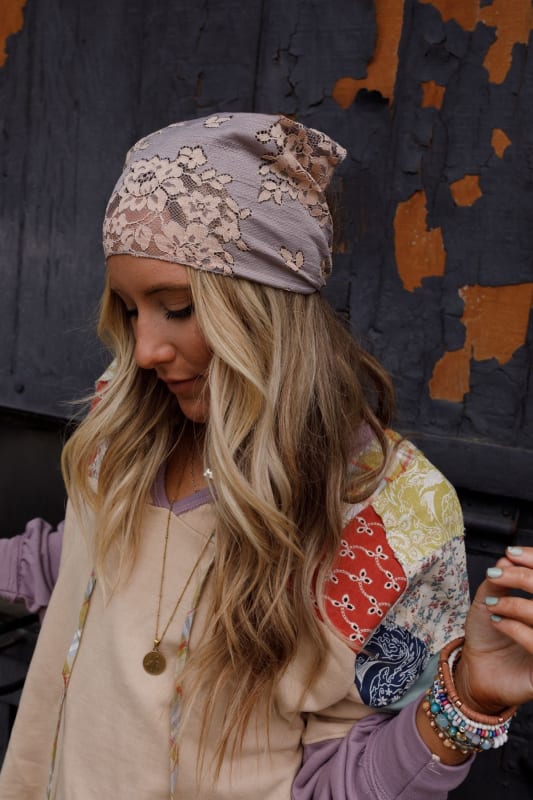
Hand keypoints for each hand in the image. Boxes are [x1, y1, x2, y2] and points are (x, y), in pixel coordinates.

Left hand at [455, 546, 532, 712]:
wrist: (476, 669)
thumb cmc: (487, 635)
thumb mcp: (489, 600)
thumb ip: (501, 580)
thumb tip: (508, 559)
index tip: (512, 554)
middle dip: (524, 578)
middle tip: (497, 575)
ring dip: (514, 604)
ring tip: (492, 604)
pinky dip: (514, 627)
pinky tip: (498, 622)